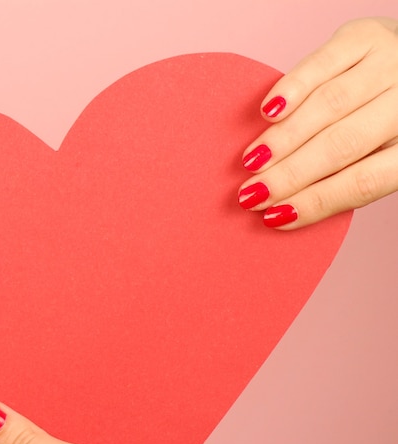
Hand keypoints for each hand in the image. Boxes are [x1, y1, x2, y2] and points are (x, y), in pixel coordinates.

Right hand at [239, 17, 397, 228]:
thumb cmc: (379, 128)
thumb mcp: (374, 161)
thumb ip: (340, 181)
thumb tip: (281, 209)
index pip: (363, 182)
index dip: (315, 202)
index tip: (275, 216)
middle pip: (342, 145)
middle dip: (290, 174)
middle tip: (251, 193)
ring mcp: (391, 64)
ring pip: (330, 106)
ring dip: (283, 138)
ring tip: (251, 160)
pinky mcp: (366, 35)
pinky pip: (324, 63)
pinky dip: (293, 88)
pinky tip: (268, 111)